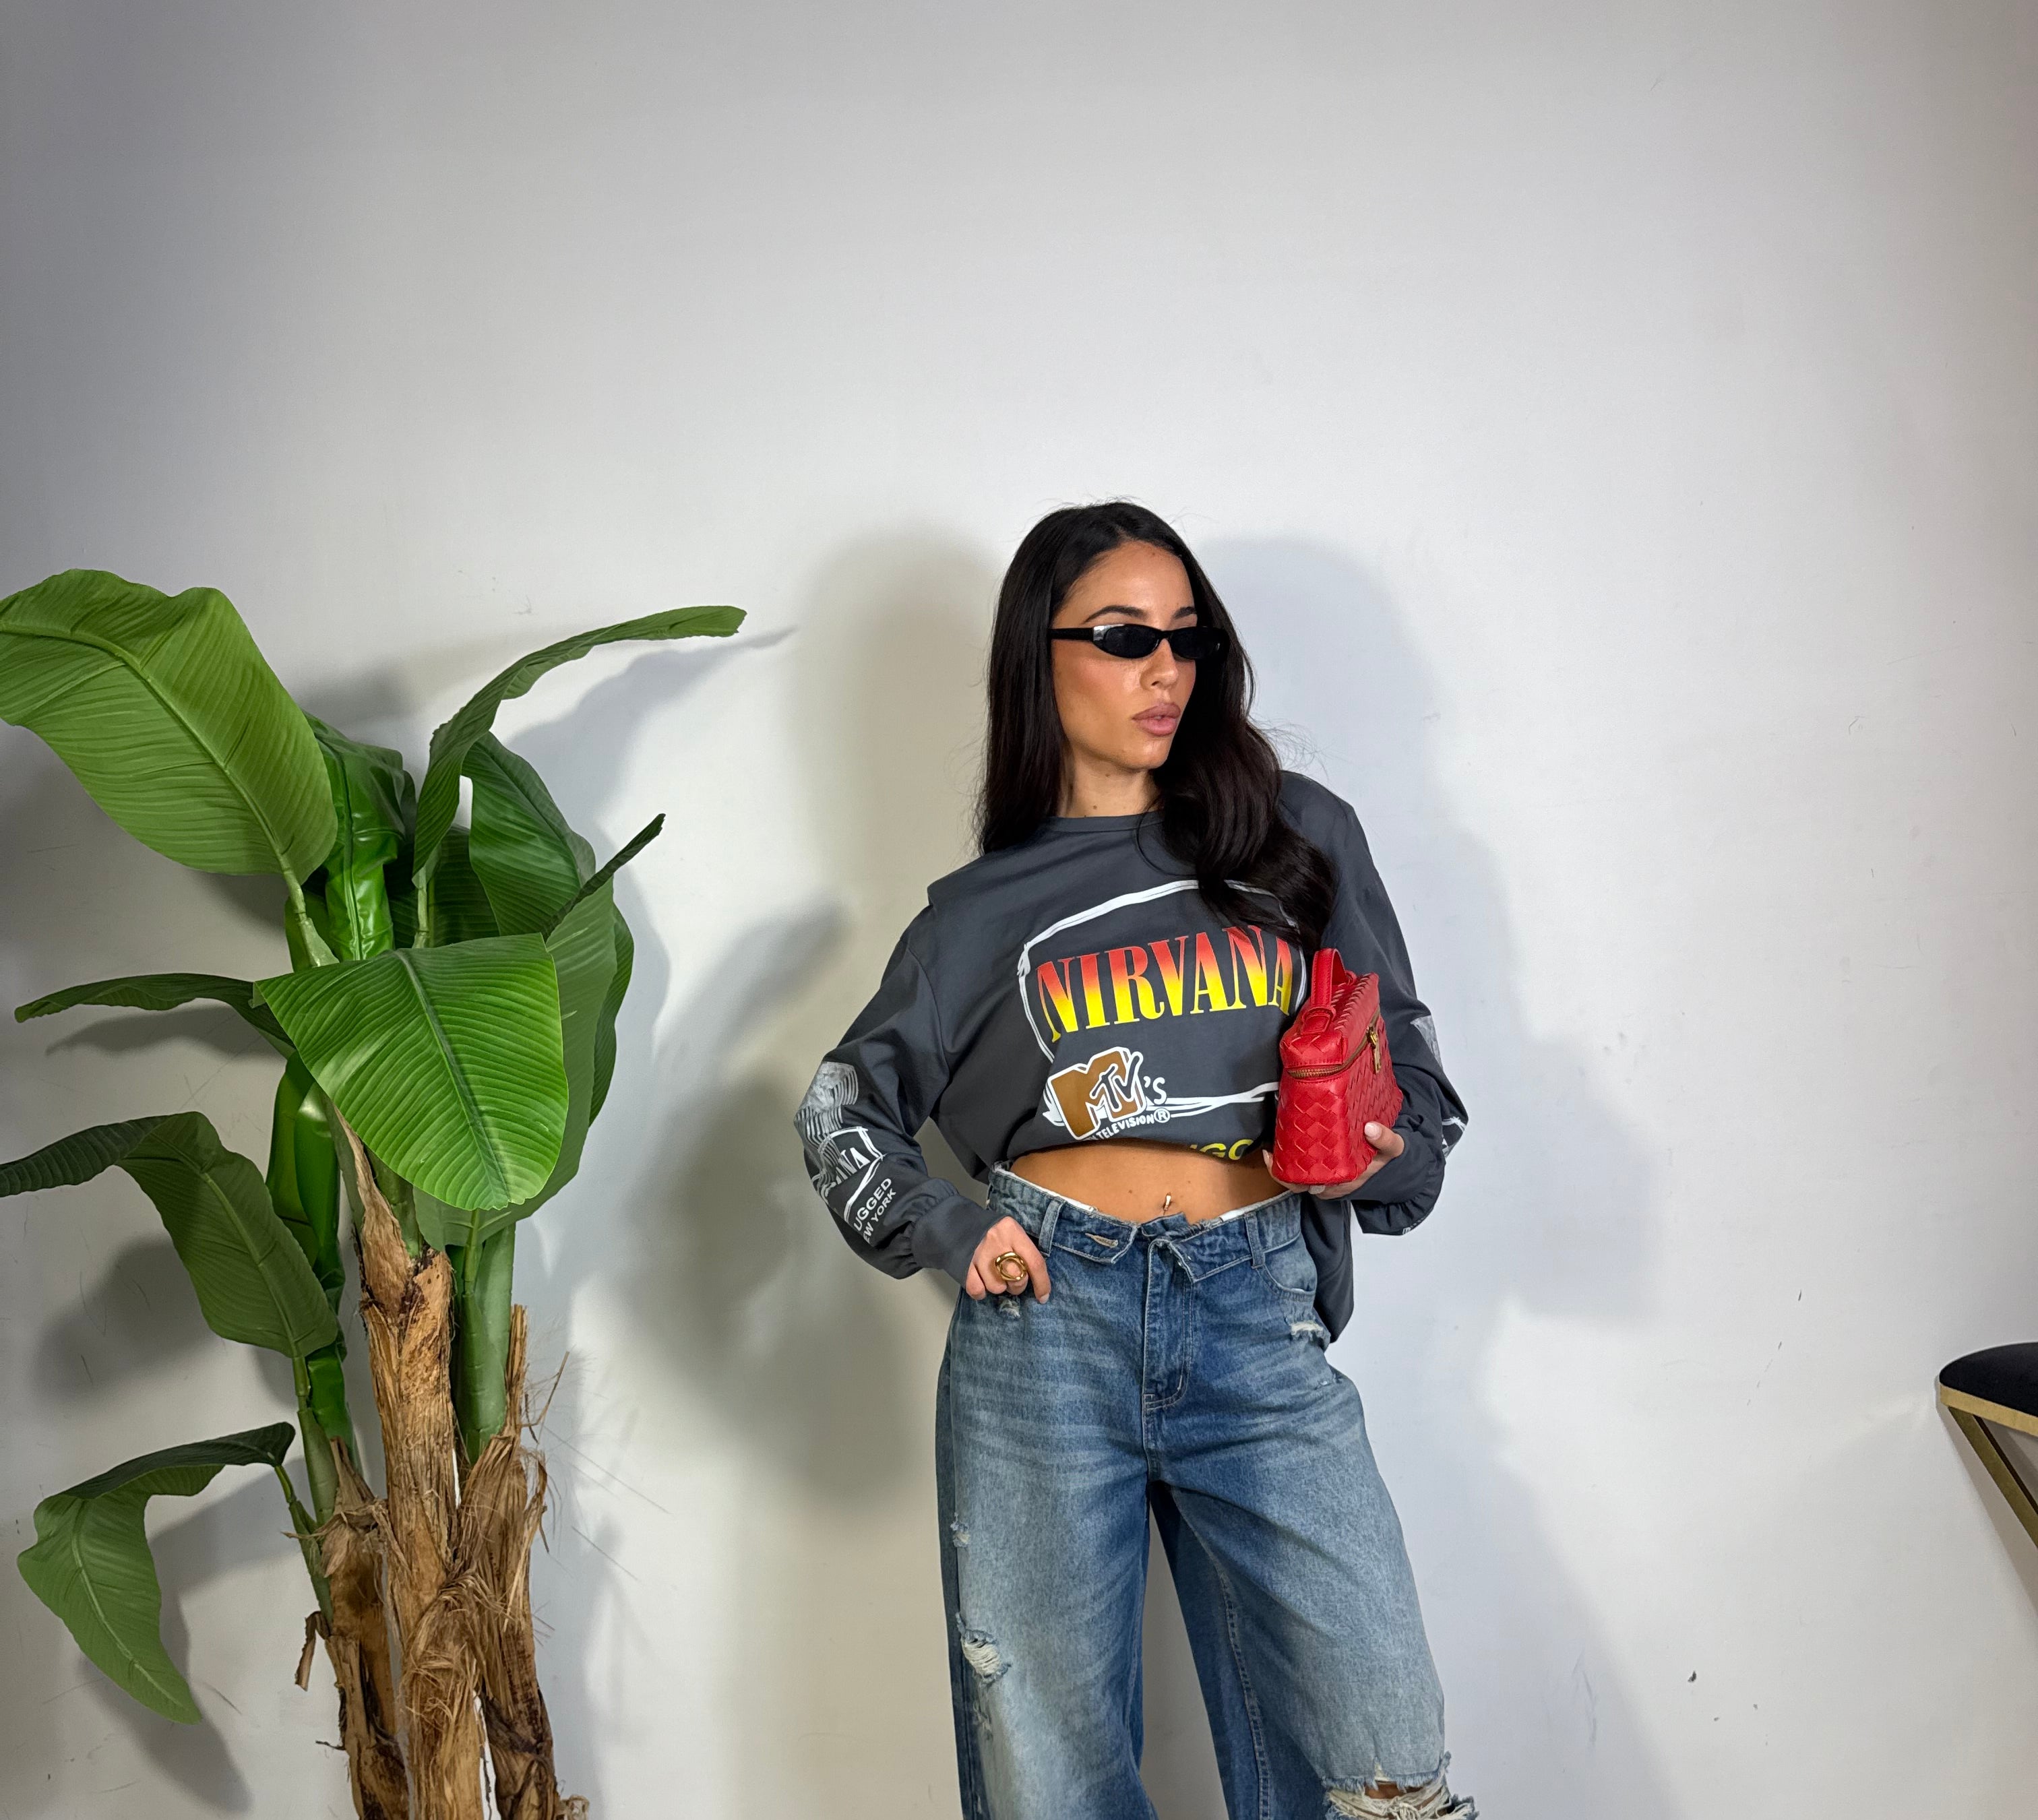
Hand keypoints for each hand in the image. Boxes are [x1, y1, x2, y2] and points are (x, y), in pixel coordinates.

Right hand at [966, 1215, 1049, 1301]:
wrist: (955, 1221)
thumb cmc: (989, 1230)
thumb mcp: (1009, 1230)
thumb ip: (1022, 1248)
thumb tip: (1036, 1277)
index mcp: (1012, 1231)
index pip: (1035, 1262)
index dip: (1042, 1283)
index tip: (1043, 1297)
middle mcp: (996, 1241)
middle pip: (1017, 1278)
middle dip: (1017, 1285)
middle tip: (1011, 1278)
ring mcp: (979, 1253)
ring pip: (997, 1287)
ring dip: (997, 1286)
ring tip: (993, 1274)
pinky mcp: (963, 1264)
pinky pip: (977, 1289)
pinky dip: (981, 1291)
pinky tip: (981, 1282)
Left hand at [1264, 1120, 1404, 1199]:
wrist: (1391, 1167)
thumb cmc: (1386, 1159)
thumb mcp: (1394, 1149)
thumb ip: (1386, 1139)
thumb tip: (1371, 1128)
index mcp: (1340, 1181)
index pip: (1304, 1184)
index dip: (1284, 1174)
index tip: (1273, 1155)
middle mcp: (1328, 1185)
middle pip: (1294, 1182)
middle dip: (1280, 1165)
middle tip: (1271, 1146)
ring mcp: (1325, 1180)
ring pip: (1297, 1176)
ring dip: (1286, 1160)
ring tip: (1275, 1139)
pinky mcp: (1324, 1173)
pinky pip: (1303, 1169)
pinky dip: (1293, 1158)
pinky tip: (1287, 1140)